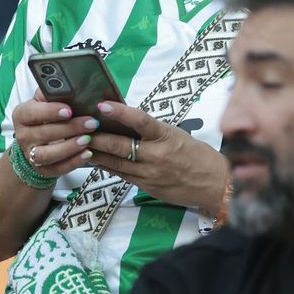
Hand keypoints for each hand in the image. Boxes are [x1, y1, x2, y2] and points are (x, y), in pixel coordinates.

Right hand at [11, 96, 97, 180]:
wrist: (37, 141)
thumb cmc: (45, 116)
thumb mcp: (45, 101)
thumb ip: (53, 92)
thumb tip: (71, 82)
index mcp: (22, 115)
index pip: (32, 113)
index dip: (50, 112)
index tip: (69, 110)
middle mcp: (23, 136)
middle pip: (44, 133)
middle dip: (70, 128)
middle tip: (90, 123)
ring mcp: (31, 155)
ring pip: (47, 155)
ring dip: (69, 147)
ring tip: (88, 139)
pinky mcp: (42, 169)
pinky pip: (57, 169)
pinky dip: (73, 162)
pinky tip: (87, 153)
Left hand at [82, 102, 227, 213]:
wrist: (214, 184)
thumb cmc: (196, 155)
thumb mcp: (176, 135)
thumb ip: (152, 130)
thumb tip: (126, 120)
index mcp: (166, 137)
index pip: (140, 121)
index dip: (120, 112)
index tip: (102, 105)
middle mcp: (156, 156)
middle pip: (120, 145)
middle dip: (97, 137)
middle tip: (80, 127)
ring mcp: (150, 174)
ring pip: (115, 163)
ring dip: (96, 153)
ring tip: (79, 143)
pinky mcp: (146, 188)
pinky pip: (121, 175)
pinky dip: (107, 166)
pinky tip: (95, 159)